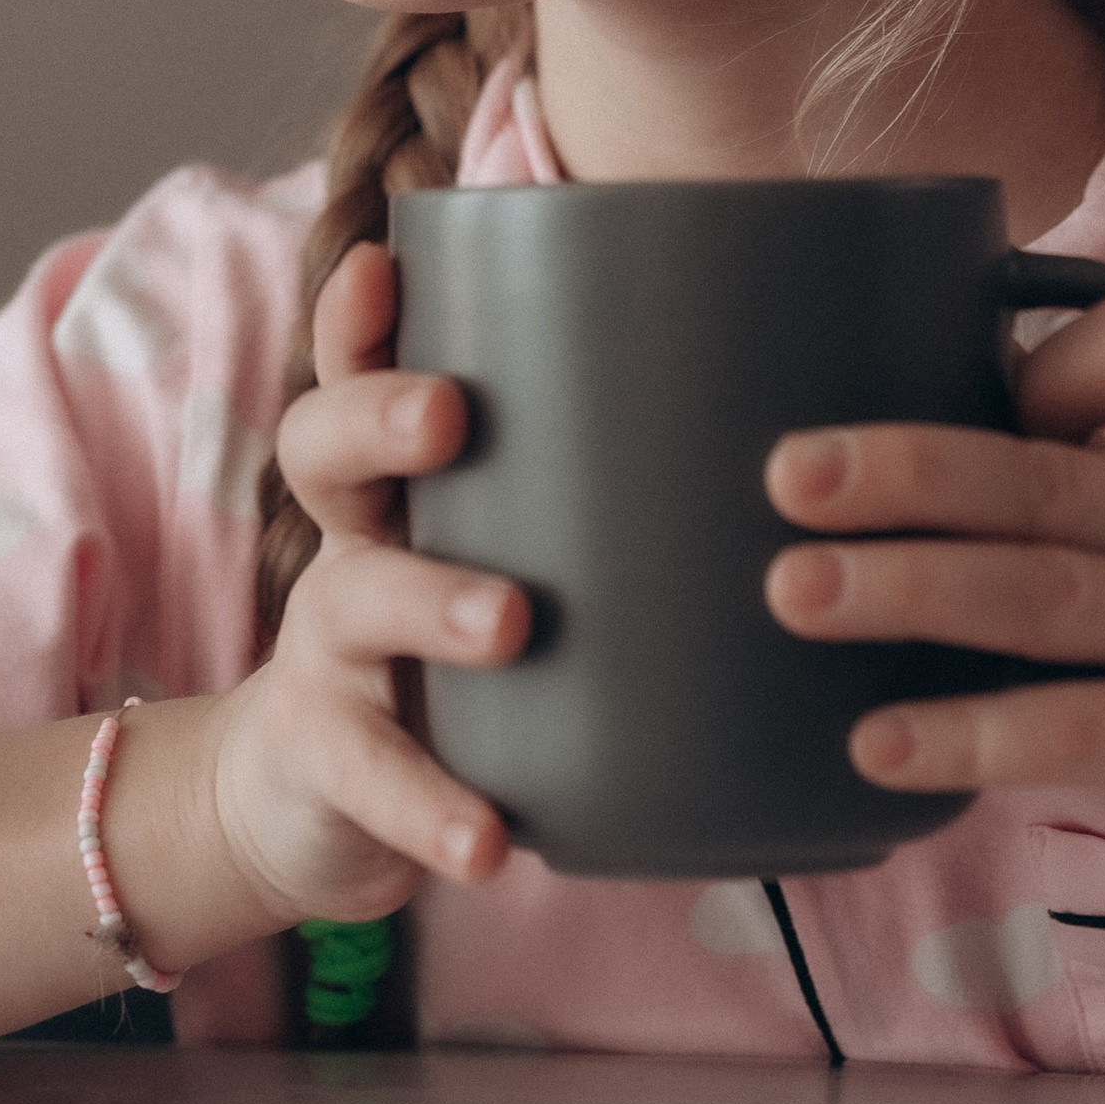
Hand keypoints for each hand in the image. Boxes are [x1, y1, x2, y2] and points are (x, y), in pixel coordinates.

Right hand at [210, 241, 526, 930]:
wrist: (320, 807)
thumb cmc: (449, 655)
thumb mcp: (496, 559)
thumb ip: (588, 497)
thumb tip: (783, 401)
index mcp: (396, 489)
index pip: (359, 372)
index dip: (359, 318)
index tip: (385, 262)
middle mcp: (348, 549)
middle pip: (321, 450)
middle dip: (378, 418)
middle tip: (451, 413)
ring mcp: (326, 657)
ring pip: (350, 602)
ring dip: (430, 601)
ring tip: (508, 620)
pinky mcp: (325, 762)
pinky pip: (372, 778)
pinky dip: (431, 809)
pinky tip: (491, 842)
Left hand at [762, 289, 1104, 984]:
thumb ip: (1089, 486)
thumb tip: (882, 446)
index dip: (1039, 364)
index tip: (952, 411)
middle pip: (1044, 478)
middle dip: (901, 471)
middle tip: (784, 476)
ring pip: (1040, 594)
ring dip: (901, 589)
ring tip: (790, 592)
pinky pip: (1072, 726)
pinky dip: (964, 732)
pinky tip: (874, 743)